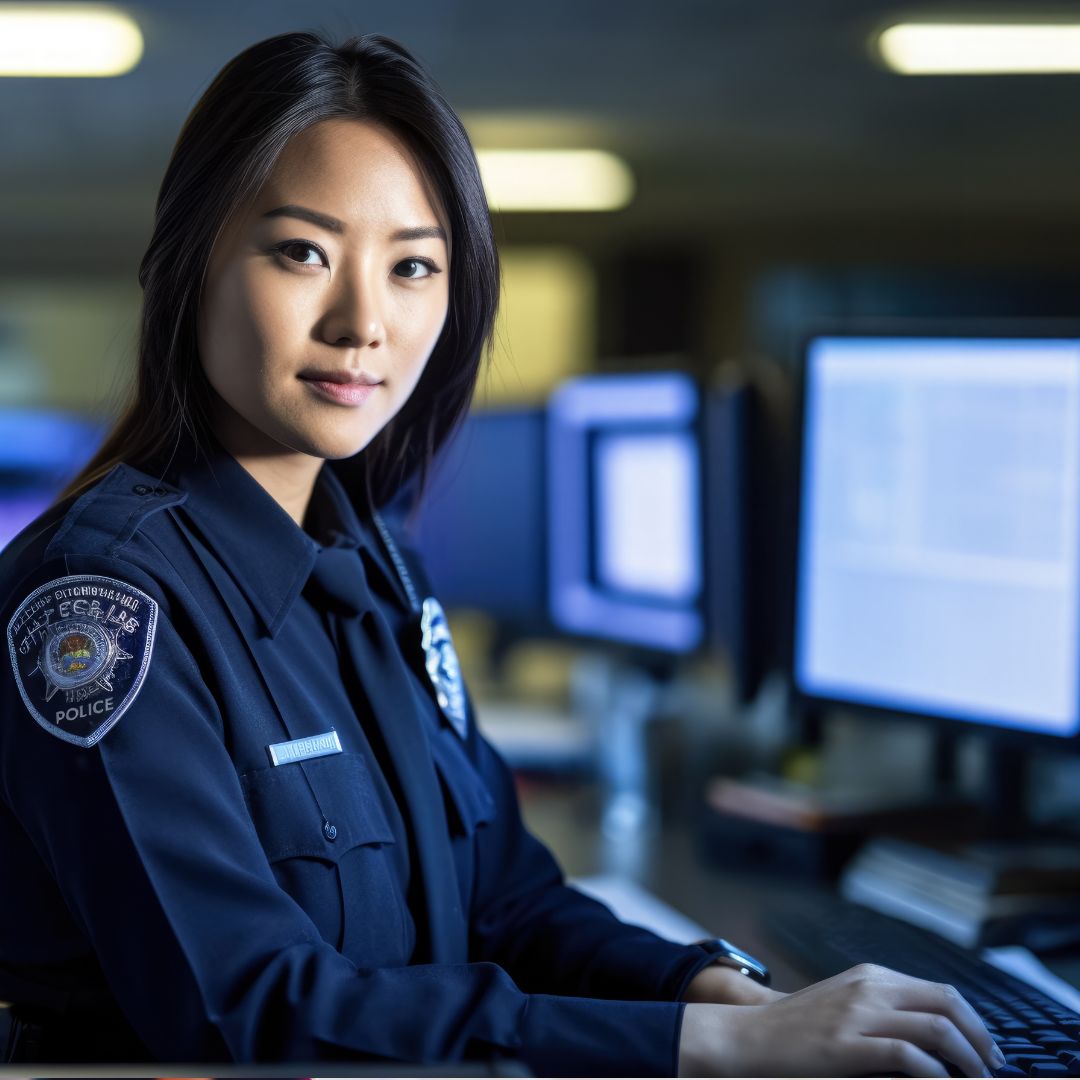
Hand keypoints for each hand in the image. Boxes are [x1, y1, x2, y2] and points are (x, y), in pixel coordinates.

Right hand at [677, 963, 1004, 1076]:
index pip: (941, 990)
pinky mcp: (847, 1044)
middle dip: (980, 1037)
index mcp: (871, 976)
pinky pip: (908, 1053)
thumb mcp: (843, 1008)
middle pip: (947, 1002)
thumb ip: (881, 1011)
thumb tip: (933, 1037)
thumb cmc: (796, 1031)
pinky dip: (934, 1072)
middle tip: (991, 1067)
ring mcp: (858, 1014)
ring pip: (936, 1027)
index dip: (974, 1022)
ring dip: (967, 1058)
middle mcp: (869, 987)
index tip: (987, 1051)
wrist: (749, 1038)